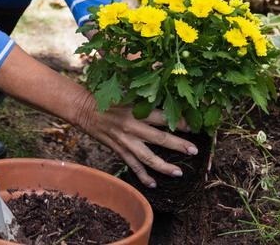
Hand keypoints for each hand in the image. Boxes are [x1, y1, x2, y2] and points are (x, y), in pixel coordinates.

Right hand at [76, 103, 197, 187]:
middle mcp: (132, 127)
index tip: (193, 125)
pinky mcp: (118, 150)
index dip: (179, 121)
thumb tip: (165, 98)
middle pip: (160, 138)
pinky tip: (153, 184)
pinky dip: (142, 176)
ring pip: (148, 157)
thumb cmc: (107, 99)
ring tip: (179, 173)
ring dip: (164, 166)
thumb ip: (144, 100)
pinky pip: (132, 165)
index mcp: (136, 110)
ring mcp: (125, 141)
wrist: (84, 109)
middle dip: (179, 145)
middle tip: (194, 151)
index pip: (162, 117)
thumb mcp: (127, 95)